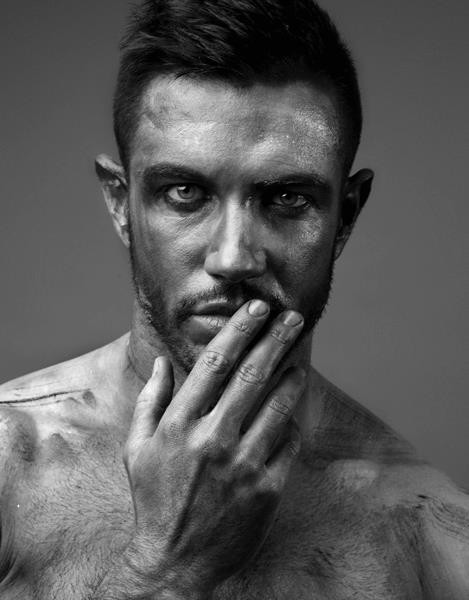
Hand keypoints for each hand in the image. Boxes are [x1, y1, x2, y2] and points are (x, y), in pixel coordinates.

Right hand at [123, 300, 304, 597]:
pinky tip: (296, 403)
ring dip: (293, 374)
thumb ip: (150, 401)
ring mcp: (242, 464)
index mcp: (179, 424)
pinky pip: (288, 443)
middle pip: (252, 376)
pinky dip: (294, 420)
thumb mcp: (136, 449)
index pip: (214, 363)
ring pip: (277, 406)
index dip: (240, 330)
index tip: (257, 308)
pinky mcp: (266, 488)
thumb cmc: (153, 500)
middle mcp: (212, 439)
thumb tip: (164, 361)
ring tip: (302, 353)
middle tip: (294, 316)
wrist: (175, 563)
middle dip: (275, 339)